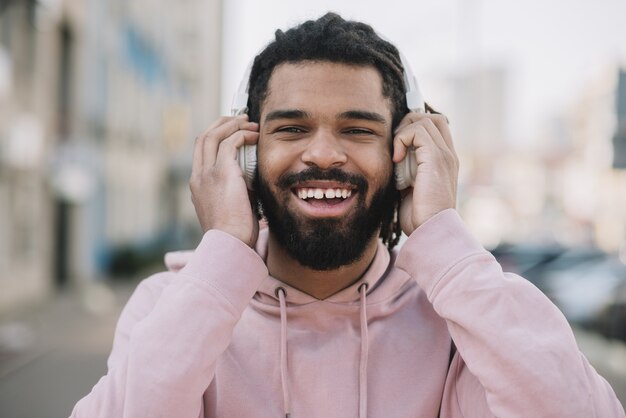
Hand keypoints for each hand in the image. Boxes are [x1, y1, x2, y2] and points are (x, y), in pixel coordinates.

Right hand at [190, 114, 259, 246]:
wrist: (230, 243)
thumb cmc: (235, 234)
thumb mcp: (231, 207)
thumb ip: (235, 190)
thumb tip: (251, 179)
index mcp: (197, 185)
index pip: (201, 151)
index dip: (215, 136)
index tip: (232, 132)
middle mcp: (198, 176)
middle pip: (204, 137)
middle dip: (222, 124)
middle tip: (240, 119)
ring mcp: (207, 174)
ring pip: (214, 135)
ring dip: (233, 125)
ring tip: (250, 122)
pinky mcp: (222, 172)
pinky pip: (230, 143)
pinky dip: (242, 135)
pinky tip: (255, 136)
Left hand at [392, 112, 458, 234]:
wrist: (431, 230)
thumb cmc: (419, 216)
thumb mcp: (411, 188)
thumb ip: (408, 170)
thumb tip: (394, 160)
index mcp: (445, 161)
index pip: (435, 128)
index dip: (413, 129)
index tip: (398, 147)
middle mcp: (448, 155)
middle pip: (432, 118)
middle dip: (408, 125)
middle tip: (396, 147)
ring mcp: (445, 155)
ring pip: (424, 120)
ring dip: (403, 133)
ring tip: (396, 156)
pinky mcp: (436, 158)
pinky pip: (417, 130)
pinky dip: (402, 139)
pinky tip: (397, 159)